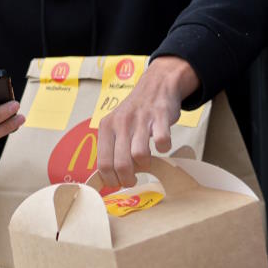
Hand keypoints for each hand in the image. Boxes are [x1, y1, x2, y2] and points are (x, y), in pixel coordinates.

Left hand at [95, 56, 198, 187]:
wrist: (156, 84)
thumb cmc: (135, 112)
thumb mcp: (115, 125)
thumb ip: (110, 148)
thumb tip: (107, 178)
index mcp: (106, 127)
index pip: (103, 163)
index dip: (111, 179)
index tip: (118, 183)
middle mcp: (121, 122)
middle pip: (121, 164)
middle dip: (128, 179)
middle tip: (133, 180)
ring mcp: (140, 119)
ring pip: (139, 155)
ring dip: (145, 165)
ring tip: (147, 163)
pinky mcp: (160, 116)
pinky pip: (162, 142)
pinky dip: (164, 149)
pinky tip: (161, 145)